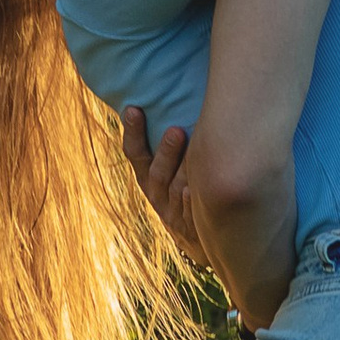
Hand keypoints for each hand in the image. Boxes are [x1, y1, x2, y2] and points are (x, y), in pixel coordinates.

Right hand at [120, 107, 208, 263]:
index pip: (136, 155)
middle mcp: (158, 196)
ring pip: (177, 191)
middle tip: (176, 130)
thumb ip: (171, 144)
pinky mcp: (192, 229)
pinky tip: (194, 190)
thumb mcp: (174, 171)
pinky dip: (191, 203)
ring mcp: (174, 214)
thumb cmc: (191, 192)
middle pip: (159, 172)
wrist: (205, 238)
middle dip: (167, 151)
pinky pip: (191, 214)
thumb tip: (168, 100)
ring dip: (184, 171)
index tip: (134, 109)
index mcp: (148, 179)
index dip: (133, 133)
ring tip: (196, 152)